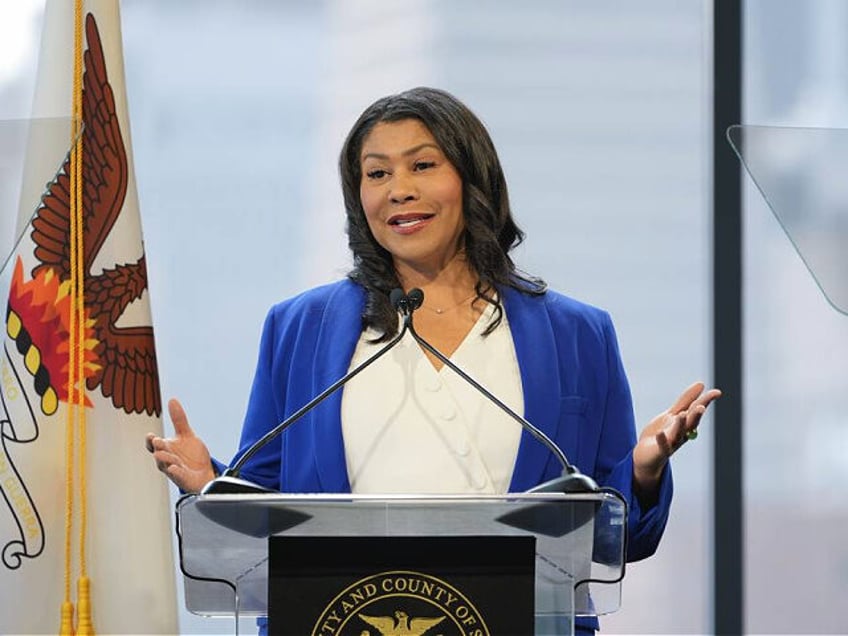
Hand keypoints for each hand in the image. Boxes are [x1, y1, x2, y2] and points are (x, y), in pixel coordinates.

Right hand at [145, 398, 214, 492]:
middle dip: (158, 448)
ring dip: (165, 460)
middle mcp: (168, 460)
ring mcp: (174, 470)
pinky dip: (176, 472)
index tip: (151, 436)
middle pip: (159, 454)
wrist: (204, 473)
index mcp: (166, 448)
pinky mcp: (183, 479)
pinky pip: (178, 476)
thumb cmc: (191, 455)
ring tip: (162, 454)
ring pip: (166, 466)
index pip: (154, 445)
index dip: (151, 441)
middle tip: (158, 441)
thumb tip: (172, 399)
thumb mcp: (186, 434)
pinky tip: (175, 468)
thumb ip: (179, 419)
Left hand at [632, 381, 720, 497]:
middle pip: (690, 424)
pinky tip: (660, 433)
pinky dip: (662, 440)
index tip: (717, 392)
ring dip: (680, 425)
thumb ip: (685, 400)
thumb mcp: (672, 414)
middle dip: (695, 416)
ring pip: (678, 434)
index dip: (706, 402)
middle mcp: (682, 434)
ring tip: (681, 415)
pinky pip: (663, 446)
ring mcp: (672, 443)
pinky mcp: (660, 451)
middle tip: (700, 406)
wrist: (646, 455)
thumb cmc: (661, 433)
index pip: (697, 411)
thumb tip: (702, 384)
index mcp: (686, 424)